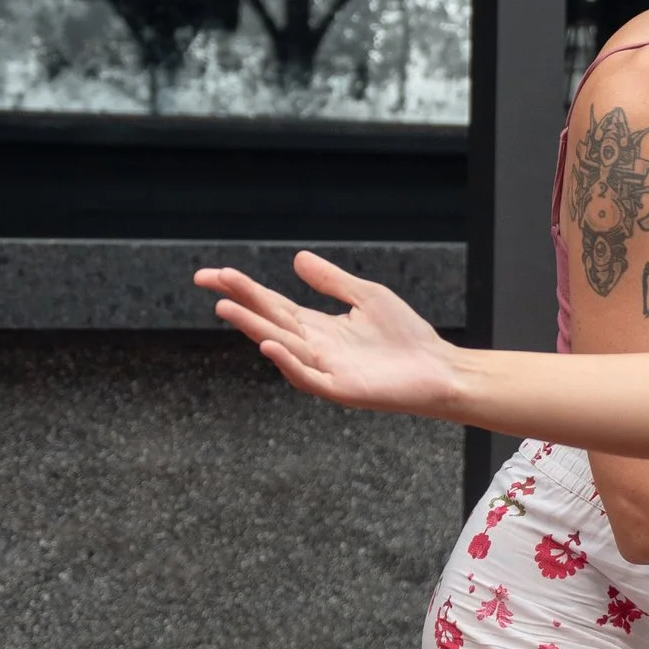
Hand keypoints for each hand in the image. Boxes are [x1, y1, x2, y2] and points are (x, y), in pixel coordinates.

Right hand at [195, 252, 461, 414]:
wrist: (439, 369)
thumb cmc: (407, 337)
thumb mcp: (367, 297)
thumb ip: (332, 281)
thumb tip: (297, 259)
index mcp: (319, 327)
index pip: (272, 305)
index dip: (244, 289)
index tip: (212, 274)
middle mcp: (316, 348)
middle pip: (270, 320)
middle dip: (239, 301)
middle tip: (209, 281)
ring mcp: (326, 370)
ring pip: (282, 346)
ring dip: (254, 328)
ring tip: (227, 308)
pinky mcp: (341, 389)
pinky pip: (308, 377)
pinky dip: (288, 363)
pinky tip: (270, 345)